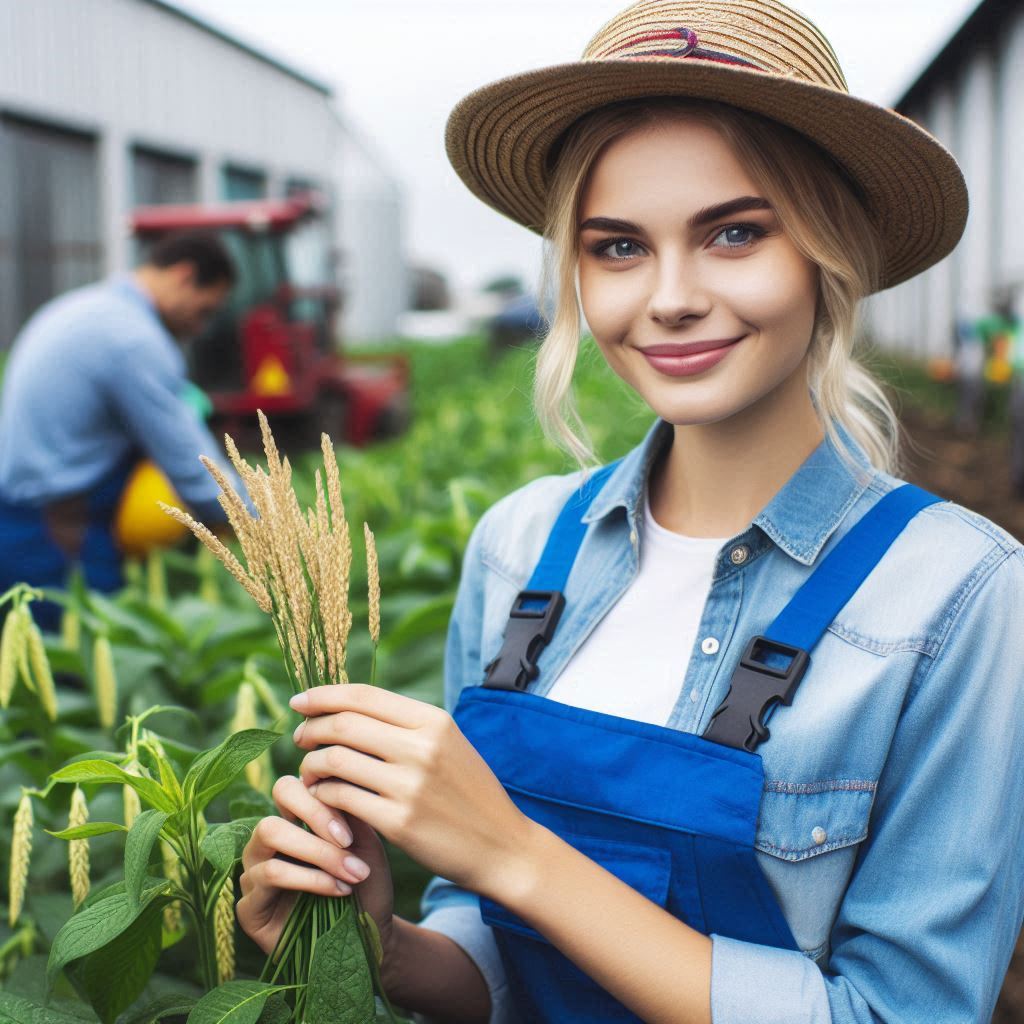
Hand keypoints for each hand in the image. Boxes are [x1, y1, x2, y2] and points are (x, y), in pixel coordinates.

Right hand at [237, 775, 394, 955]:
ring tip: (351, 873)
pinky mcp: (248, 906)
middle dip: (315, 819)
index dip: (320, 798)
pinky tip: (338, 890)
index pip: (290, 786)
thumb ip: (349, 810)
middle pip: (276, 801)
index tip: (352, 825)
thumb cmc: (366, 883)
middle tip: (348, 843)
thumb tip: (336, 778)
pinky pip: (270, 874)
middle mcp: (267, 841)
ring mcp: (253, 872)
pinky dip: (310, 879)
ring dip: (317, 852)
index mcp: (292, 819)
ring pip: (270, 834)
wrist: (370, 934)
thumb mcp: (365, 842)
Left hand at [291, 684, 534, 898]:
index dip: (323, 695)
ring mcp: (410, 785)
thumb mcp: (447, 745)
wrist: (502, 846)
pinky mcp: (399, 823)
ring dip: (311, 764)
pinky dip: (322, 796)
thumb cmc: (468, 794)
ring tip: (311, 773)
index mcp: (433, 720)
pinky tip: (323, 800)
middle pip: (343, 724)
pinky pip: (340, 798)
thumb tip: (348, 708)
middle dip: (311, 729)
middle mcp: (421, 747)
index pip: (363, 696)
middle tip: (300, 740)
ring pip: (334, 760)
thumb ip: (405, 726)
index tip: (299, 702)